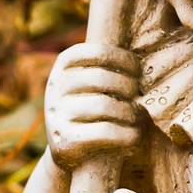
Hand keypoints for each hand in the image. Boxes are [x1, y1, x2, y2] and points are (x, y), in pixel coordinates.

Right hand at [45, 42, 141, 172]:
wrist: (74, 149)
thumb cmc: (96, 106)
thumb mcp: (94, 81)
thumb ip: (108, 64)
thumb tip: (131, 44)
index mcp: (63, 66)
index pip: (94, 52)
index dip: (121, 58)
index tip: (137, 70)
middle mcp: (55, 88)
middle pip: (100, 78)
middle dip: (127, 85)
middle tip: (137, 94)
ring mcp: (57, 114)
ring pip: (103, 106)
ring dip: (129, 111)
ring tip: (135, 115)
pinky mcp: (64, 141)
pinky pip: (104, 132)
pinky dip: (126, 133)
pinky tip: (134, 135)